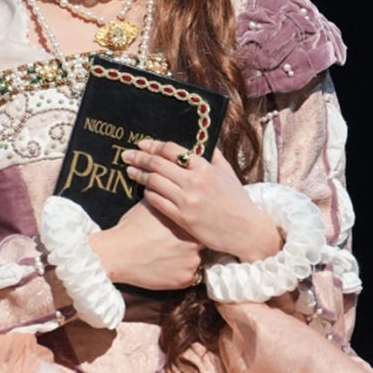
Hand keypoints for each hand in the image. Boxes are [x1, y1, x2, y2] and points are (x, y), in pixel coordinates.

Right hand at [91, 199, 203, 289]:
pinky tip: (166, 266)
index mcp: (187, 222)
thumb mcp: (150, 205)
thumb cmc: (131, 228)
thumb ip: (167, 197)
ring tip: (168, 256)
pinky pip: (191, 276)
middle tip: (174, 244)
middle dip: (191, 243)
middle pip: (202, 242)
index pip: (201, 223)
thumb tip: (174, 186)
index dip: (192, 226)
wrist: (118, 254)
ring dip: (187, 259)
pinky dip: (181, 273)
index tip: (182, 229)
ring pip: (198, 260)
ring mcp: (191, 262)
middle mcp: (194, 241)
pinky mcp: (185, 279)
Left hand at [122, 142, 281, 260]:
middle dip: (139, 157)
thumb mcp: (229, 174)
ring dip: (139, 175)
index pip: (172, 150)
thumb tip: (205, 143)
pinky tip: (144, 190)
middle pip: (158, 164)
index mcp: (205, 167)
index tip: (142, 144)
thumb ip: (214, 157)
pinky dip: (148, 194)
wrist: (246, 230)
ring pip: (154, 182)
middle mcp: (194, 181)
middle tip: (126, 155)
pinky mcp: (183, 218)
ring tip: (130, 171)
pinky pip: (158, 202)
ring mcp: (187, 200)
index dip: (154, 145)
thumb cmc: (238, 201)